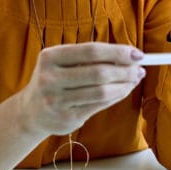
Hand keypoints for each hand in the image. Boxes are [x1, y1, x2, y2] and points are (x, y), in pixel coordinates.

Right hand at [17, 43, 143, 135]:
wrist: (31, 111)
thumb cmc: (56, 80)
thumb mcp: (63, 63)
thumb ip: (91, 58)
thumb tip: (130, 56)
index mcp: (50, 57)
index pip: (91, 51)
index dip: (117, 52)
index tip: (137, 54)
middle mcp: (50, 78)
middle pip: (98, 72)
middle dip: (125, 70)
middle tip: (139, 69)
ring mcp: (56, 101)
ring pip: (101, 92)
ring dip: (124, 85)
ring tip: (134, 80)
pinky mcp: (66, 119)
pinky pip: (99, 105)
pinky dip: (116, 97)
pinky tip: (123, 91)